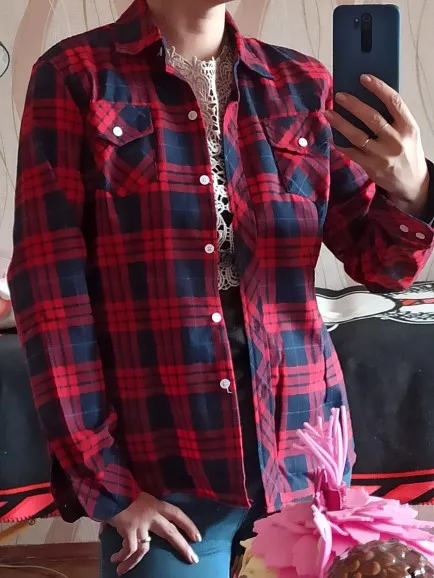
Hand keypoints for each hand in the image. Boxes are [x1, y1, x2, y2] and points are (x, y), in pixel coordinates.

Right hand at [108, 492, 200, 574]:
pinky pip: (129, 549)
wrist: (109, 488)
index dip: (188, 525)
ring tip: (122, 571)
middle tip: (193, 559)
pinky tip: (115, 561)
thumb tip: (136, 525)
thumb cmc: (122, 492)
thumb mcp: (139, 498)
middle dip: (183, 547)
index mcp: (156, 505)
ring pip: (145, 549)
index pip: (177, 514)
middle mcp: (151, 514)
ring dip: (133, 562)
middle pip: (170, 532)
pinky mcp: (128, 529)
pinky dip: (123, 557)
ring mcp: (140, 522)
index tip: (198, 537)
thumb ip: (142, 512)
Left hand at [325, 74, 429, 215]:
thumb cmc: (408, 151)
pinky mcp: (372, 167)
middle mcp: (397, 141)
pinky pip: (352, 153)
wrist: (412, 183)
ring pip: (358, 136)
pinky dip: (340, 143)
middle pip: (372, 118)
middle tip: (339, 95)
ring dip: (341, 123)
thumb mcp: (408, 132)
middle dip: (353, 105)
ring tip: (329, 113)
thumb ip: (393, 118)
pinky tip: (332, 135)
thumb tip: (367, 98)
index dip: (378, 88)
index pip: (394, 102)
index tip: (364, 78)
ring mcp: (383, 156)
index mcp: (409, 127)